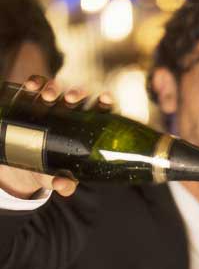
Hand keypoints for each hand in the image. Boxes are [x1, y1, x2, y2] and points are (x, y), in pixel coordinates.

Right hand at [0, 75, 112, 198]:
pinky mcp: (32, 100)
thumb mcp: (57, 177)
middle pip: (79, 97)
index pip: (101, 111)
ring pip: (57, 89)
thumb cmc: (51, 170)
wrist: (23, 165)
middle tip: (71, 98)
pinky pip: (35, 86)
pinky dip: (34, 82)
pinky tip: (31, 86)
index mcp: (86, 127)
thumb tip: (63, 185)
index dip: (105, 103)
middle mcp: (71, 112)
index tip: (105, 98)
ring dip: (54, 87)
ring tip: (48, 96)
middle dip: (77, 93)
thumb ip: (64, 183)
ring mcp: (51, 105)